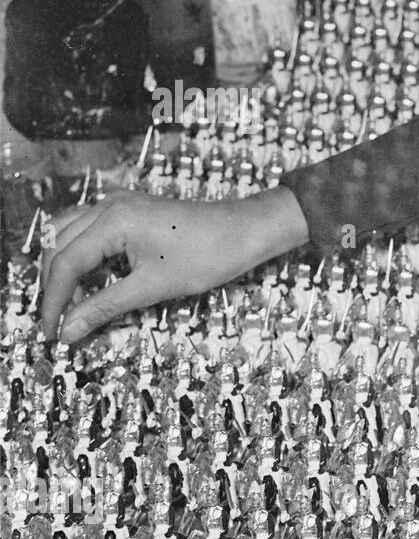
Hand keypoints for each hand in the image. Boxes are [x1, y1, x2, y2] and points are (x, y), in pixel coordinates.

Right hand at [40, 186, 309, 343]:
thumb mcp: (153, 287)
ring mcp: (119, 205)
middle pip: (58, 247)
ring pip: (69, 236)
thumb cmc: (209, 255)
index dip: (54, 301)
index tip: (50, 332)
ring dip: (64, 270)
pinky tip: (88, 283)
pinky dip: (82, 257)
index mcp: (112, 220)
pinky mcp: (130, 211)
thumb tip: (68, 332)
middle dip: (53, 286)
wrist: (247, 231)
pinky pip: (89, 231)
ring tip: (69, 306)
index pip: (64, 264)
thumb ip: (104, 307)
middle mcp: (108, 206)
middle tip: (57, 323)